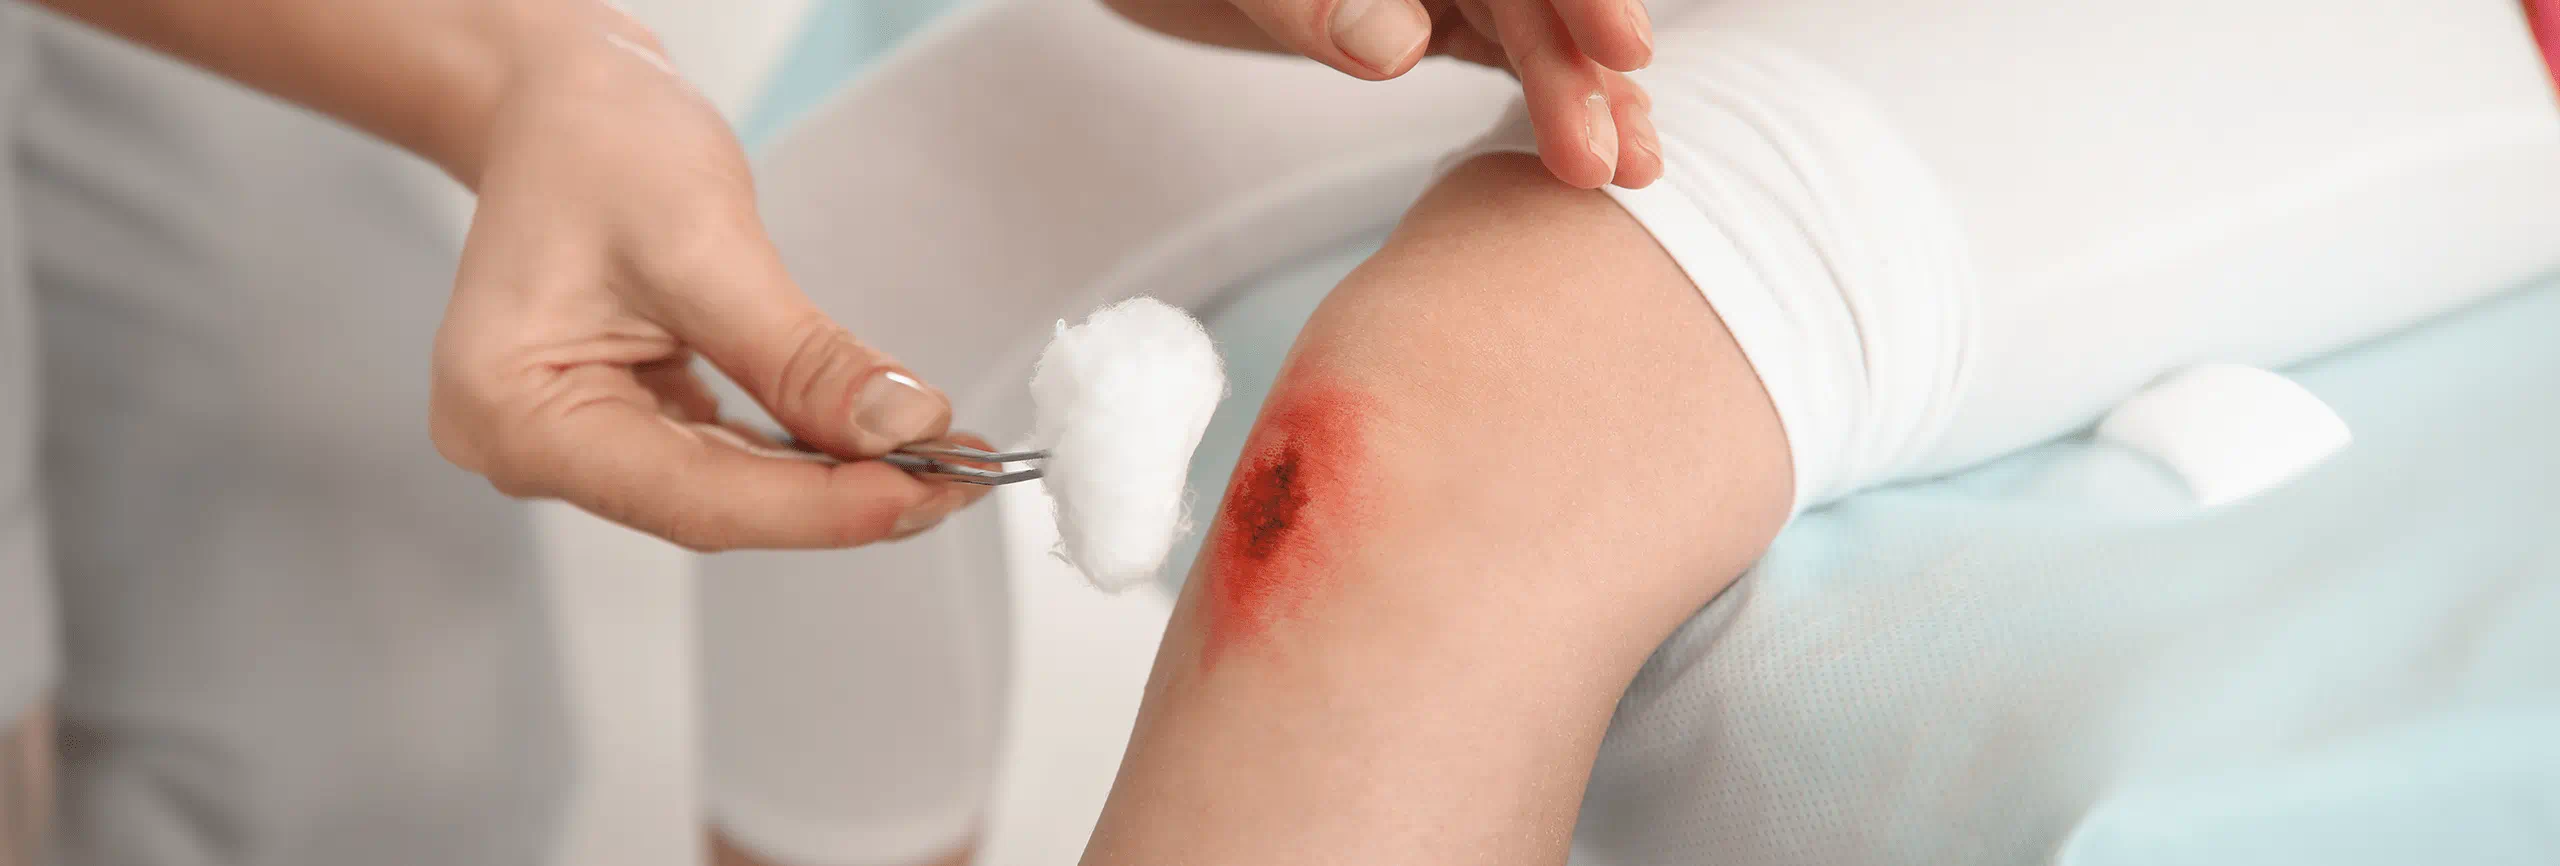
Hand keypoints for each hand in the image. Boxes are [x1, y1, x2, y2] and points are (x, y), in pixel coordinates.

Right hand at [429, 28, 986, 550]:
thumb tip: (900, 427)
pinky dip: (807, 452)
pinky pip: (731, 457)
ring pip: (734, 491)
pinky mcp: (630, 422)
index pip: (693, 498)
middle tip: (956, 478)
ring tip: (940, 463)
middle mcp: (533, 449)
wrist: (563, 101)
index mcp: (515, 415)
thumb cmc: (596, 146)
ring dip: (838, 482)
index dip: (817, 509)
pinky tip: (880, 443)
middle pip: (716, 507)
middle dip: (842, 498)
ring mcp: (580, 442)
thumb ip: (800, 356)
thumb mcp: (705, 246)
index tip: (917, 489)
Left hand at [1112, 0, 1659, 188]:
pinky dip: (1542, 99)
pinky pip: (1498, 50)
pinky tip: (1587, 151)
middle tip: (1609, 163)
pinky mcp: (1417, 11)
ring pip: (1527, 27)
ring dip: (1579, 97)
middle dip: (1578, 72)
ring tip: (1630, 171)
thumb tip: (1400, 49)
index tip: (1621, 51)